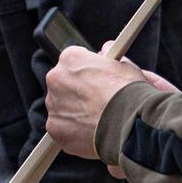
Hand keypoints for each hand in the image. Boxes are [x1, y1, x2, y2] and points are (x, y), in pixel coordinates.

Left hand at [45, 44, 145, 170]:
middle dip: (77, 90)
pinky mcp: (54, 127)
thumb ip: (110, 56)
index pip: (73, 60)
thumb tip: (106, 51)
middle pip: (63, 83)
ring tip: (97, 118)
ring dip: (74, 111)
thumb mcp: (125, 65)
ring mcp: (53, 104)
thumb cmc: (128, 93)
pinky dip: (74, 131)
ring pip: (62, 106)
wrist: (128, 124)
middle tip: (96, 100)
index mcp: (71, 58)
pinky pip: (62, 127)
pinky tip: (91, 131)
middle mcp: (55, 78)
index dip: (86, 70)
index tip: (95, 78)